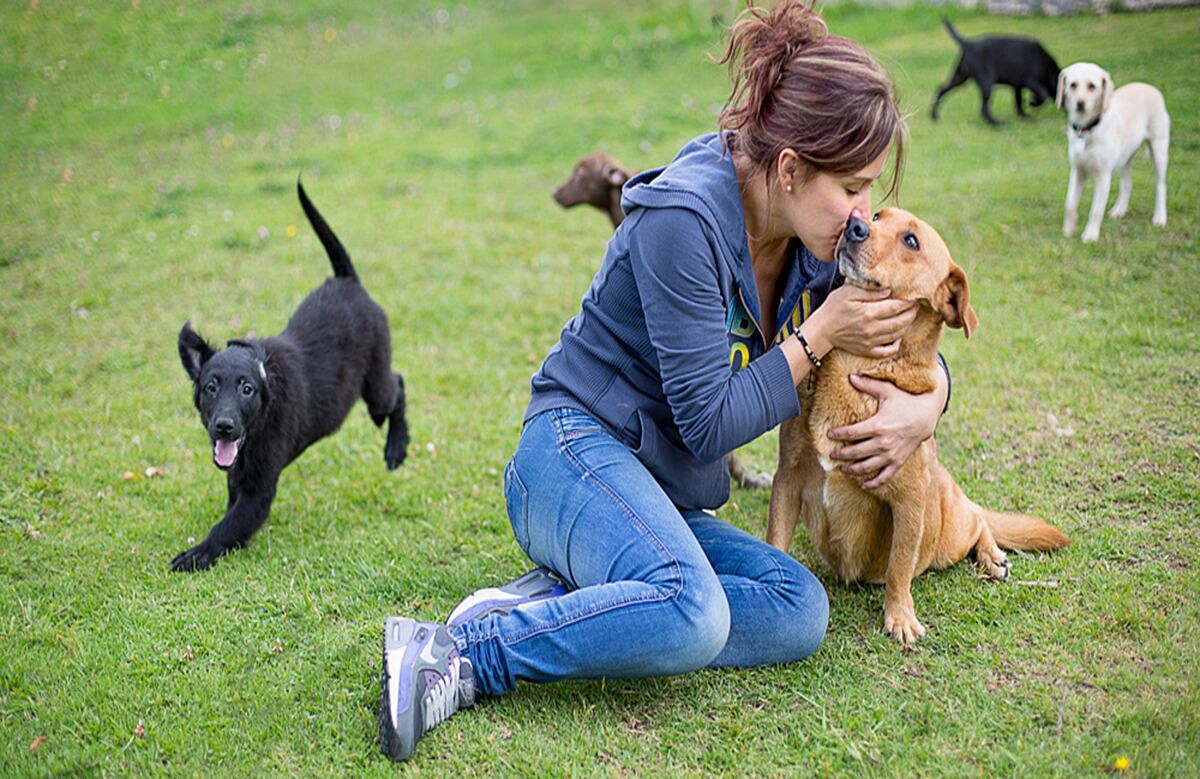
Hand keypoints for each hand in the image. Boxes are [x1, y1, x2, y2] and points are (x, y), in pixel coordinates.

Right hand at [804, 285, 917, 359]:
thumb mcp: (848, 291)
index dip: (908, 301)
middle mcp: (872, 328)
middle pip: (901, 321)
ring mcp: (871, 341)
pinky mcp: (868, 350)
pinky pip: (888, 351)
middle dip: (912, 313)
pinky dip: (897, 345)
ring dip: (907, 325)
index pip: (896, 306)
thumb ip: (870, 290)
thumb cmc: (833, 308)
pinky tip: (898, 336)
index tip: (913, 296)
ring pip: (898, 334)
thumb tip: (889, 290)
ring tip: (909, 316)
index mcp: (869, 312)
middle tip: (915, 305)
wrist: (821, 330)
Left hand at [827, 373, 944, 487]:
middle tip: (831, 454)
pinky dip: (873, 483)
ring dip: (852, 470)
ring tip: (842, 468)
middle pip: (855, 453)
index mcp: (878, 426)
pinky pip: (884, 476)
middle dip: (841, 454)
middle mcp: (883, 443)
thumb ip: (868, 385)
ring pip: (866, 467)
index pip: (851, 434)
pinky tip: (863, 484)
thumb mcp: (887, 391)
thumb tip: (850, 376)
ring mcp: (891, 455)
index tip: (829, 434)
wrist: (927, 416)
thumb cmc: (906, 401)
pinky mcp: (898, 462)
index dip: (838, 435)